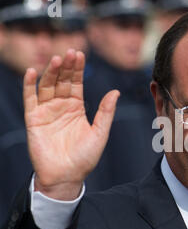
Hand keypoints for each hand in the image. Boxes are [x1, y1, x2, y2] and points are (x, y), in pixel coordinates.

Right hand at [24, 49, 118, 199]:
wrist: (67, 176)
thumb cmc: (85, 157)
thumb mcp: (99, 133)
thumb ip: (106, 112)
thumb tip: (116, 92)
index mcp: (77, 108)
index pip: (76, 83)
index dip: (78, 69)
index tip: (80, 54)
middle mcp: (61, 107)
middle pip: (62, 81)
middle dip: (66, 67)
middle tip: (70, 52)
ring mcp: (47, 112)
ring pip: (47, 86)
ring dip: (51, 72)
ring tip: (56, 59)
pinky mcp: (34, 119)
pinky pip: (30, 99)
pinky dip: (29, 85)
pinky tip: (31, 72)